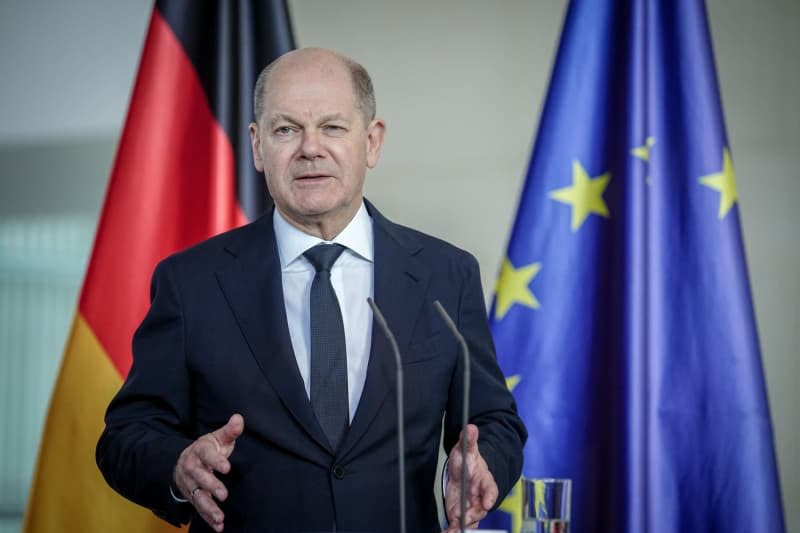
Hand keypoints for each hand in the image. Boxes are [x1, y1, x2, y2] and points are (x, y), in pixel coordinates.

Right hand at [173, 414, 243, 531]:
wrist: (184, 461)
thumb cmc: (208, 448)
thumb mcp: (217, 438)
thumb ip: (229, 431)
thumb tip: (238, 418)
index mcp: (199, 451)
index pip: (207, 455)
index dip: (216, 461)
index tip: (227, 467)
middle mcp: (192, 468)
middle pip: (200, 478)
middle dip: (211, 486)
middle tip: (224, 494)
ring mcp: (190, 484)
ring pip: (197, 496)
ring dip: (208, 508)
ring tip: (220, 517)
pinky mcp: (192, 496)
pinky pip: (199, 508)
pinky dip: (208, 518)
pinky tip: (218, 526)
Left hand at [442, 424, 497, 531]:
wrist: (464, 470)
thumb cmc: (468, 461)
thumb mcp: (466, 450)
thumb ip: (469, 441)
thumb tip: (471, 428)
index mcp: (484, 480)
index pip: (491, 488)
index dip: (490, 496)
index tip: (487, 503)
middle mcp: (480, 496)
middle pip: (480, 509)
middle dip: (473, 515)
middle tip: (463, 519)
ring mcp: (471, 507)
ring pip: (471, 521)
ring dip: (463, 527)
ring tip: (452, 531)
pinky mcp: (462, 514)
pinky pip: (460, 525)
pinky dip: (453, 530)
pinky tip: (446, 532)